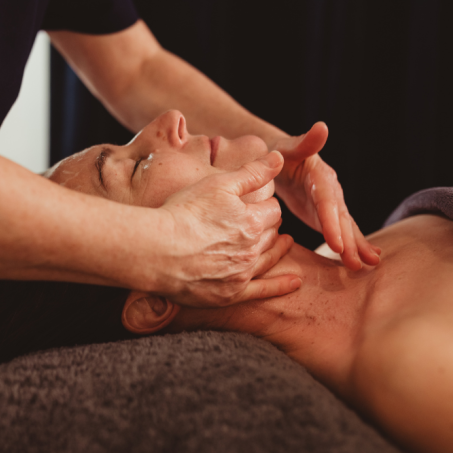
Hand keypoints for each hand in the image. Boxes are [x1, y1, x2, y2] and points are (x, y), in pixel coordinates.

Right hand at [159, 151, 300, 307]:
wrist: (158, 251)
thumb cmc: (184, 213)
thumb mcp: (219, 184)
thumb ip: (252, 172)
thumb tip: (279, 158)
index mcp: (253, 220)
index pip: (272, 209)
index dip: (267, 204)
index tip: (260, 202)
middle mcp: (253, 249)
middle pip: (272, 233)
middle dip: (271, 224)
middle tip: (266, 220)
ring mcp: (242, 273)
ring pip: (269, 258)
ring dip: (277, 248)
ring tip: (283, 242)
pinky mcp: (230, 294)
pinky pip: (263, 291)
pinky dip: (280, 286)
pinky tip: (294, 282)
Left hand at [271, 122, 380, 269]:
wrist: (278, 160)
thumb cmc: (278, 153)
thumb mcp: (288, 147)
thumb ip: (305, 142)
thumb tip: (322, 127)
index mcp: (320, 177)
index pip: (327, 202)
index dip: (332, 223)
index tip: (337, 244)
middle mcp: (331, 191)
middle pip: (341, 218)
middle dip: (350, 241)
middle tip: (359, 263)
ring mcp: (331, 205)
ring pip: (345, 228)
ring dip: (356, 247)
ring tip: (369, 264)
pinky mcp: (327, 216)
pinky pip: (340, 232)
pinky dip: (351, 246)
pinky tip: (363, 261)